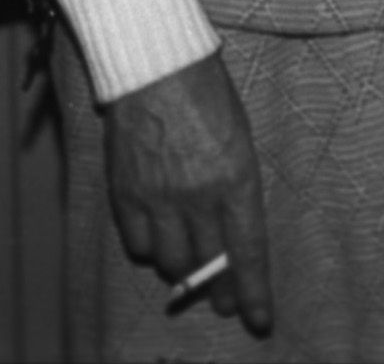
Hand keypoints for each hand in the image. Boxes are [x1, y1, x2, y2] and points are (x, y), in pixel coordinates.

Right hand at [106, 50, 274, 334]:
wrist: (155, 64)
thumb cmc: (208, 92)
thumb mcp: (240, 137)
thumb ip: (236, 185)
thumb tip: (233, 229)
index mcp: (236, 178)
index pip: (247, 250)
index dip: (253, 290)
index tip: (259, 319)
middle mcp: (196, 195)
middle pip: (207, 264)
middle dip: (218, 289)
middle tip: (224, 301)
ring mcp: (157, 197)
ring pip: (169, 260)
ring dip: (183, 270)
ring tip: (192, 271)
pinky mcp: (124, 192)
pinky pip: (135, 242)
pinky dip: (147, 249)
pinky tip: (156, 242)